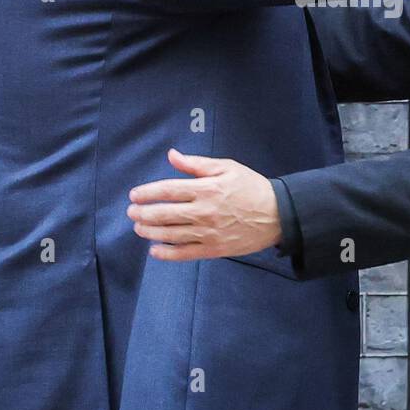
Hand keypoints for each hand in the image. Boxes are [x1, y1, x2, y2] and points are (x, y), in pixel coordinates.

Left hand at [126, 149, 280, 261]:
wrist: (278, 214)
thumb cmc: (251, 187)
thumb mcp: (227, 167)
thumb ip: (197, 164)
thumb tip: (172, 155)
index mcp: (207, 188)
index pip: (169, 190)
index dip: (148, 192)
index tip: (134, 195)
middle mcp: (204, 211)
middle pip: (165, 214)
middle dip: (143, 213)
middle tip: (131, 212)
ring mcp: (208, 232)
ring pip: (171, 234)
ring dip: (150, 231)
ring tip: (138, 227)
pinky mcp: (214, 249)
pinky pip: (185, 253)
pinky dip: (167, 253)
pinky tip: (154, 251)